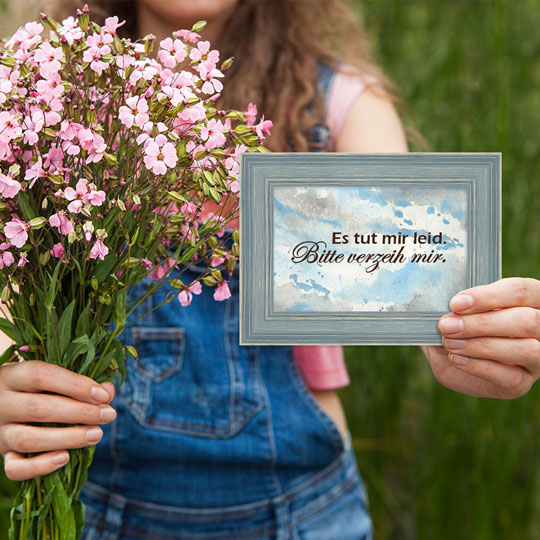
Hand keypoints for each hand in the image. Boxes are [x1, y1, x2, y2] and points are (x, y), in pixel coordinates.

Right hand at [0, 360, 115, 480]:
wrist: (3, 404)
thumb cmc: (38, 387)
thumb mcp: (54, 378)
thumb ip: (81, 383)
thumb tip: (107, 391)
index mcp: (13, 376)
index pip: (40, 376)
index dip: (75, 385)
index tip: (103, 395)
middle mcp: (1, 403)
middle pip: (37, 408)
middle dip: (79, 413)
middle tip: (108, 415)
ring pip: (27, 439)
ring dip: (67, 438)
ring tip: (96, 434)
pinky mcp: (1, 454)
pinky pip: (14, 469)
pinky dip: (40, 466)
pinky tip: (65, 458)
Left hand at [423, 278, 539, 398]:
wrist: (449, 355)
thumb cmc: (456, 324)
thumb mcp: (454, 311)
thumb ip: (455, 304)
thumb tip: (438, 298)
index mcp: (530, 300)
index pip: (522, 291)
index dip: (489, 296)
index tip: (456, 303)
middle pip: (527, 321)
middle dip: (482, 323)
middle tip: (446, 325)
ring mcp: (536, 359)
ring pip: (526, 350)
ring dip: (481, 345)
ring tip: (449, 342)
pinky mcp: (521, 383)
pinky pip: (509, 376)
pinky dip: (478, 366)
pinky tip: (455, 358)